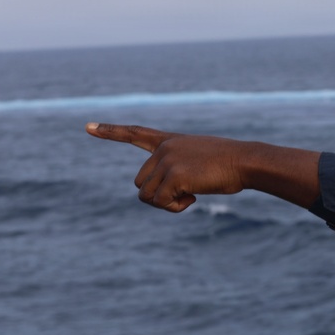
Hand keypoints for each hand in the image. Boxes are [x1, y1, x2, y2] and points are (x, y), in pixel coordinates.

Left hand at [86, 123, 250, 211]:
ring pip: (146, 195)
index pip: (135, 133)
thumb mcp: (201, 161)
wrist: (246, 161)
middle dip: (158, 195)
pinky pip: (160, 202)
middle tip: (185, 195)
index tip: (87, 126)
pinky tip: (193, 199)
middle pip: (140, 182)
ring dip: (167, 203)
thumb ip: (177, 170)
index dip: (110, 131)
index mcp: (170, 141)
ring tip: (191, 196)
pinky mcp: (173, 175)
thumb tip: (160, 194)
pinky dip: (175, 208)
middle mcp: (164, 148)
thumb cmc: (231, 164)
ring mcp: (167, 160)